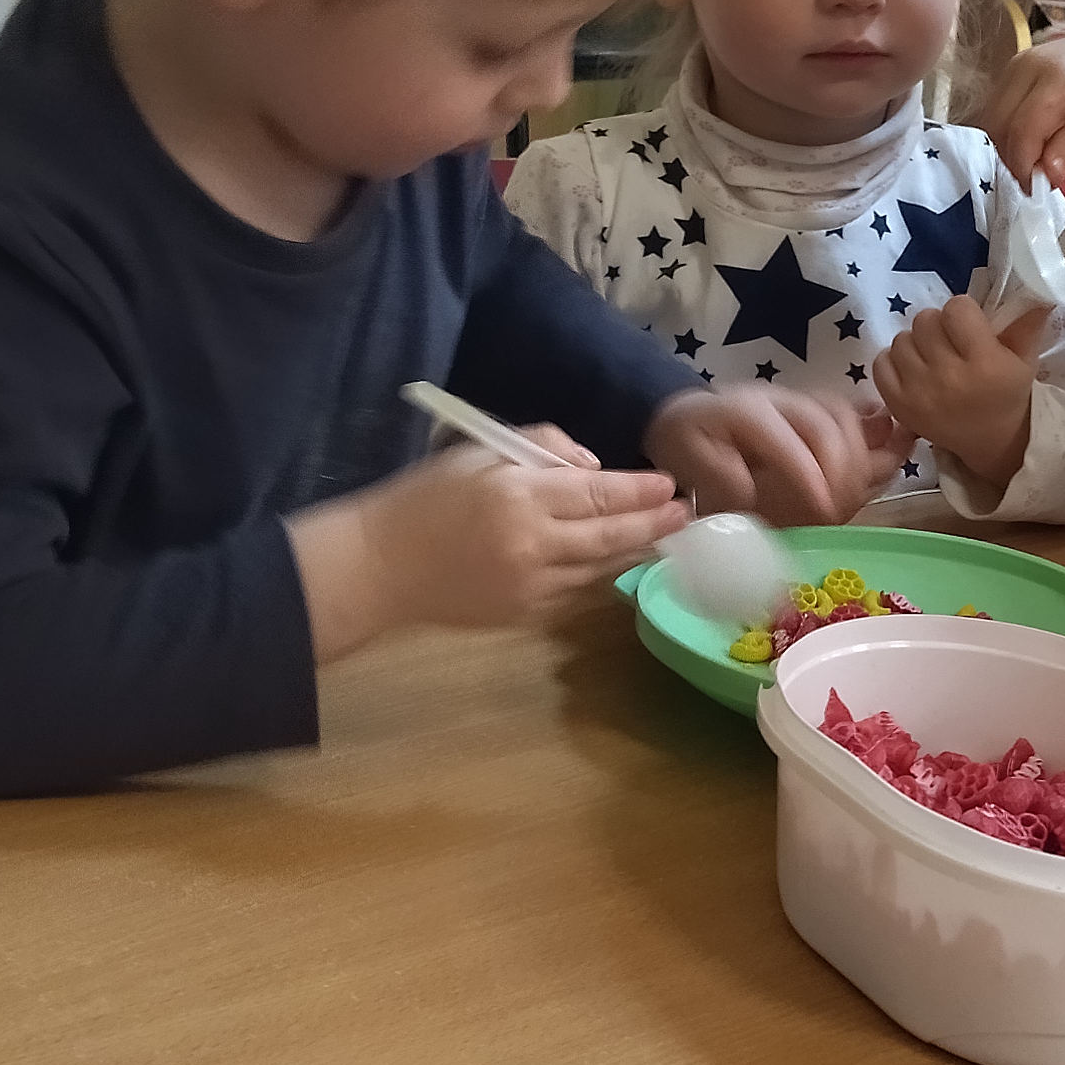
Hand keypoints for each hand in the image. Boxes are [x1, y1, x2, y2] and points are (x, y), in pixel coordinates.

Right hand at [291, 425, 682, 660]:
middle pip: (612, 535)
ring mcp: (531, 586)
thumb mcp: (477, 451)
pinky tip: (615, 563)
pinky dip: (599, 575)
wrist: (380, 567)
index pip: (598, 493)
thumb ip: (542, 448)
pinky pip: (576, 593)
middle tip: (685, 513)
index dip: (640, 490)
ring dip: (634, 552)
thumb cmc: (425, 498)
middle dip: (654, 523)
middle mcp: (533, 544)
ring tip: (662, 536)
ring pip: (600, 568)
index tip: (668, 483)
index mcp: (519, 495)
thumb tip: (595, 470)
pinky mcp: (525, 616)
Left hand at [646, 386, 905, 525]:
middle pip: (826, 424)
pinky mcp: (816, 409)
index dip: (809, 473)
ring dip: (864, 455)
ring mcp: (802, 401)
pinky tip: (894, 450)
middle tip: (843, 509)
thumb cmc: (687, 443)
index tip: (824, 511)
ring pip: (846, 418)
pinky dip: (876, 434)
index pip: (786, 438)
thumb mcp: (686, 459)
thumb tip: (749, 490)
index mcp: (745, 411)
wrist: (688, 414)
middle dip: (843, 469)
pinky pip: (853, 416)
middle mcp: (780, 400)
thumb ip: (717, 475)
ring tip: (865, 492)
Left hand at [870, 297, 1048, 492]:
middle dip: (938, 326)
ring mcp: (919, 393)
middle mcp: (949, 377)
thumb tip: (1037, 291)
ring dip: (916, 343)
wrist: (991, 441)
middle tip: (950, 342)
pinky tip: (913, 370)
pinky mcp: (898, 405)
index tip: (969, 326)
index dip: (962, 312)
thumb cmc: (1007, 394)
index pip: (956, 309)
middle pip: (925, 320)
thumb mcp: (1024, 358)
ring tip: (932, 358)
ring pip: (901, 339)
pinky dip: (894, 361)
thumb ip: (1026, 322)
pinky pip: (880, 363)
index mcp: (985, 363)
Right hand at [975, 25, 1064, 186]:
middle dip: (1014, 160)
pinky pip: (997, 109)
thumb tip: (1045, 174)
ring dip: (1009, 147)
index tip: (1038, 191)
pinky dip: (1009, 132)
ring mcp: (1015, 64)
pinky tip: (1035, 140)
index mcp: (1058, 79)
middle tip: (1040, 179)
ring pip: (992, 120)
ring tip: (1040, 159)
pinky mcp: (1011, 68)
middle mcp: (1026, 66)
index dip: (1025, 168)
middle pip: (999, 127)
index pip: (1022, 132)